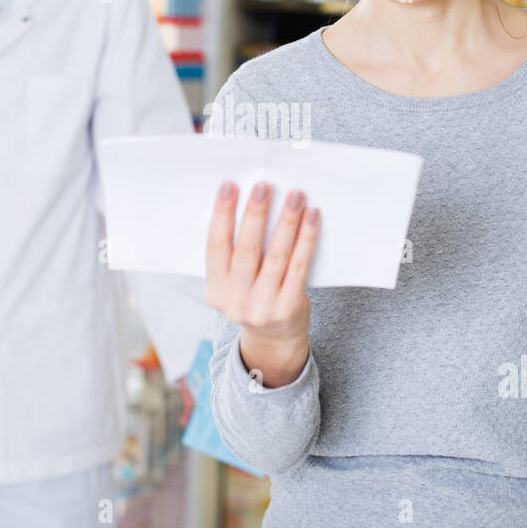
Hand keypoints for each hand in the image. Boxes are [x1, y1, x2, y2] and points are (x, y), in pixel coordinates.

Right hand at [205, 180, 319, 386]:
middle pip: (247, 250)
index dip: (222, 215)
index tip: (229, 186)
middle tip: (264, 186)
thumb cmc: (253, 298)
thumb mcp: (234, 284)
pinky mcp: (289, 307)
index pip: (215, 248)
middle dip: (255, 214)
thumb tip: (252, 203)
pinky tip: (311, 218)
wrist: (275, 341)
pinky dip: (306, 240)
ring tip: (295, 196)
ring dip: (286, 222)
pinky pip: (299, 267)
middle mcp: (236, 301)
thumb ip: (236, 255)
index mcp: (216, 290)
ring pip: (276, 256)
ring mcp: (263, 306)